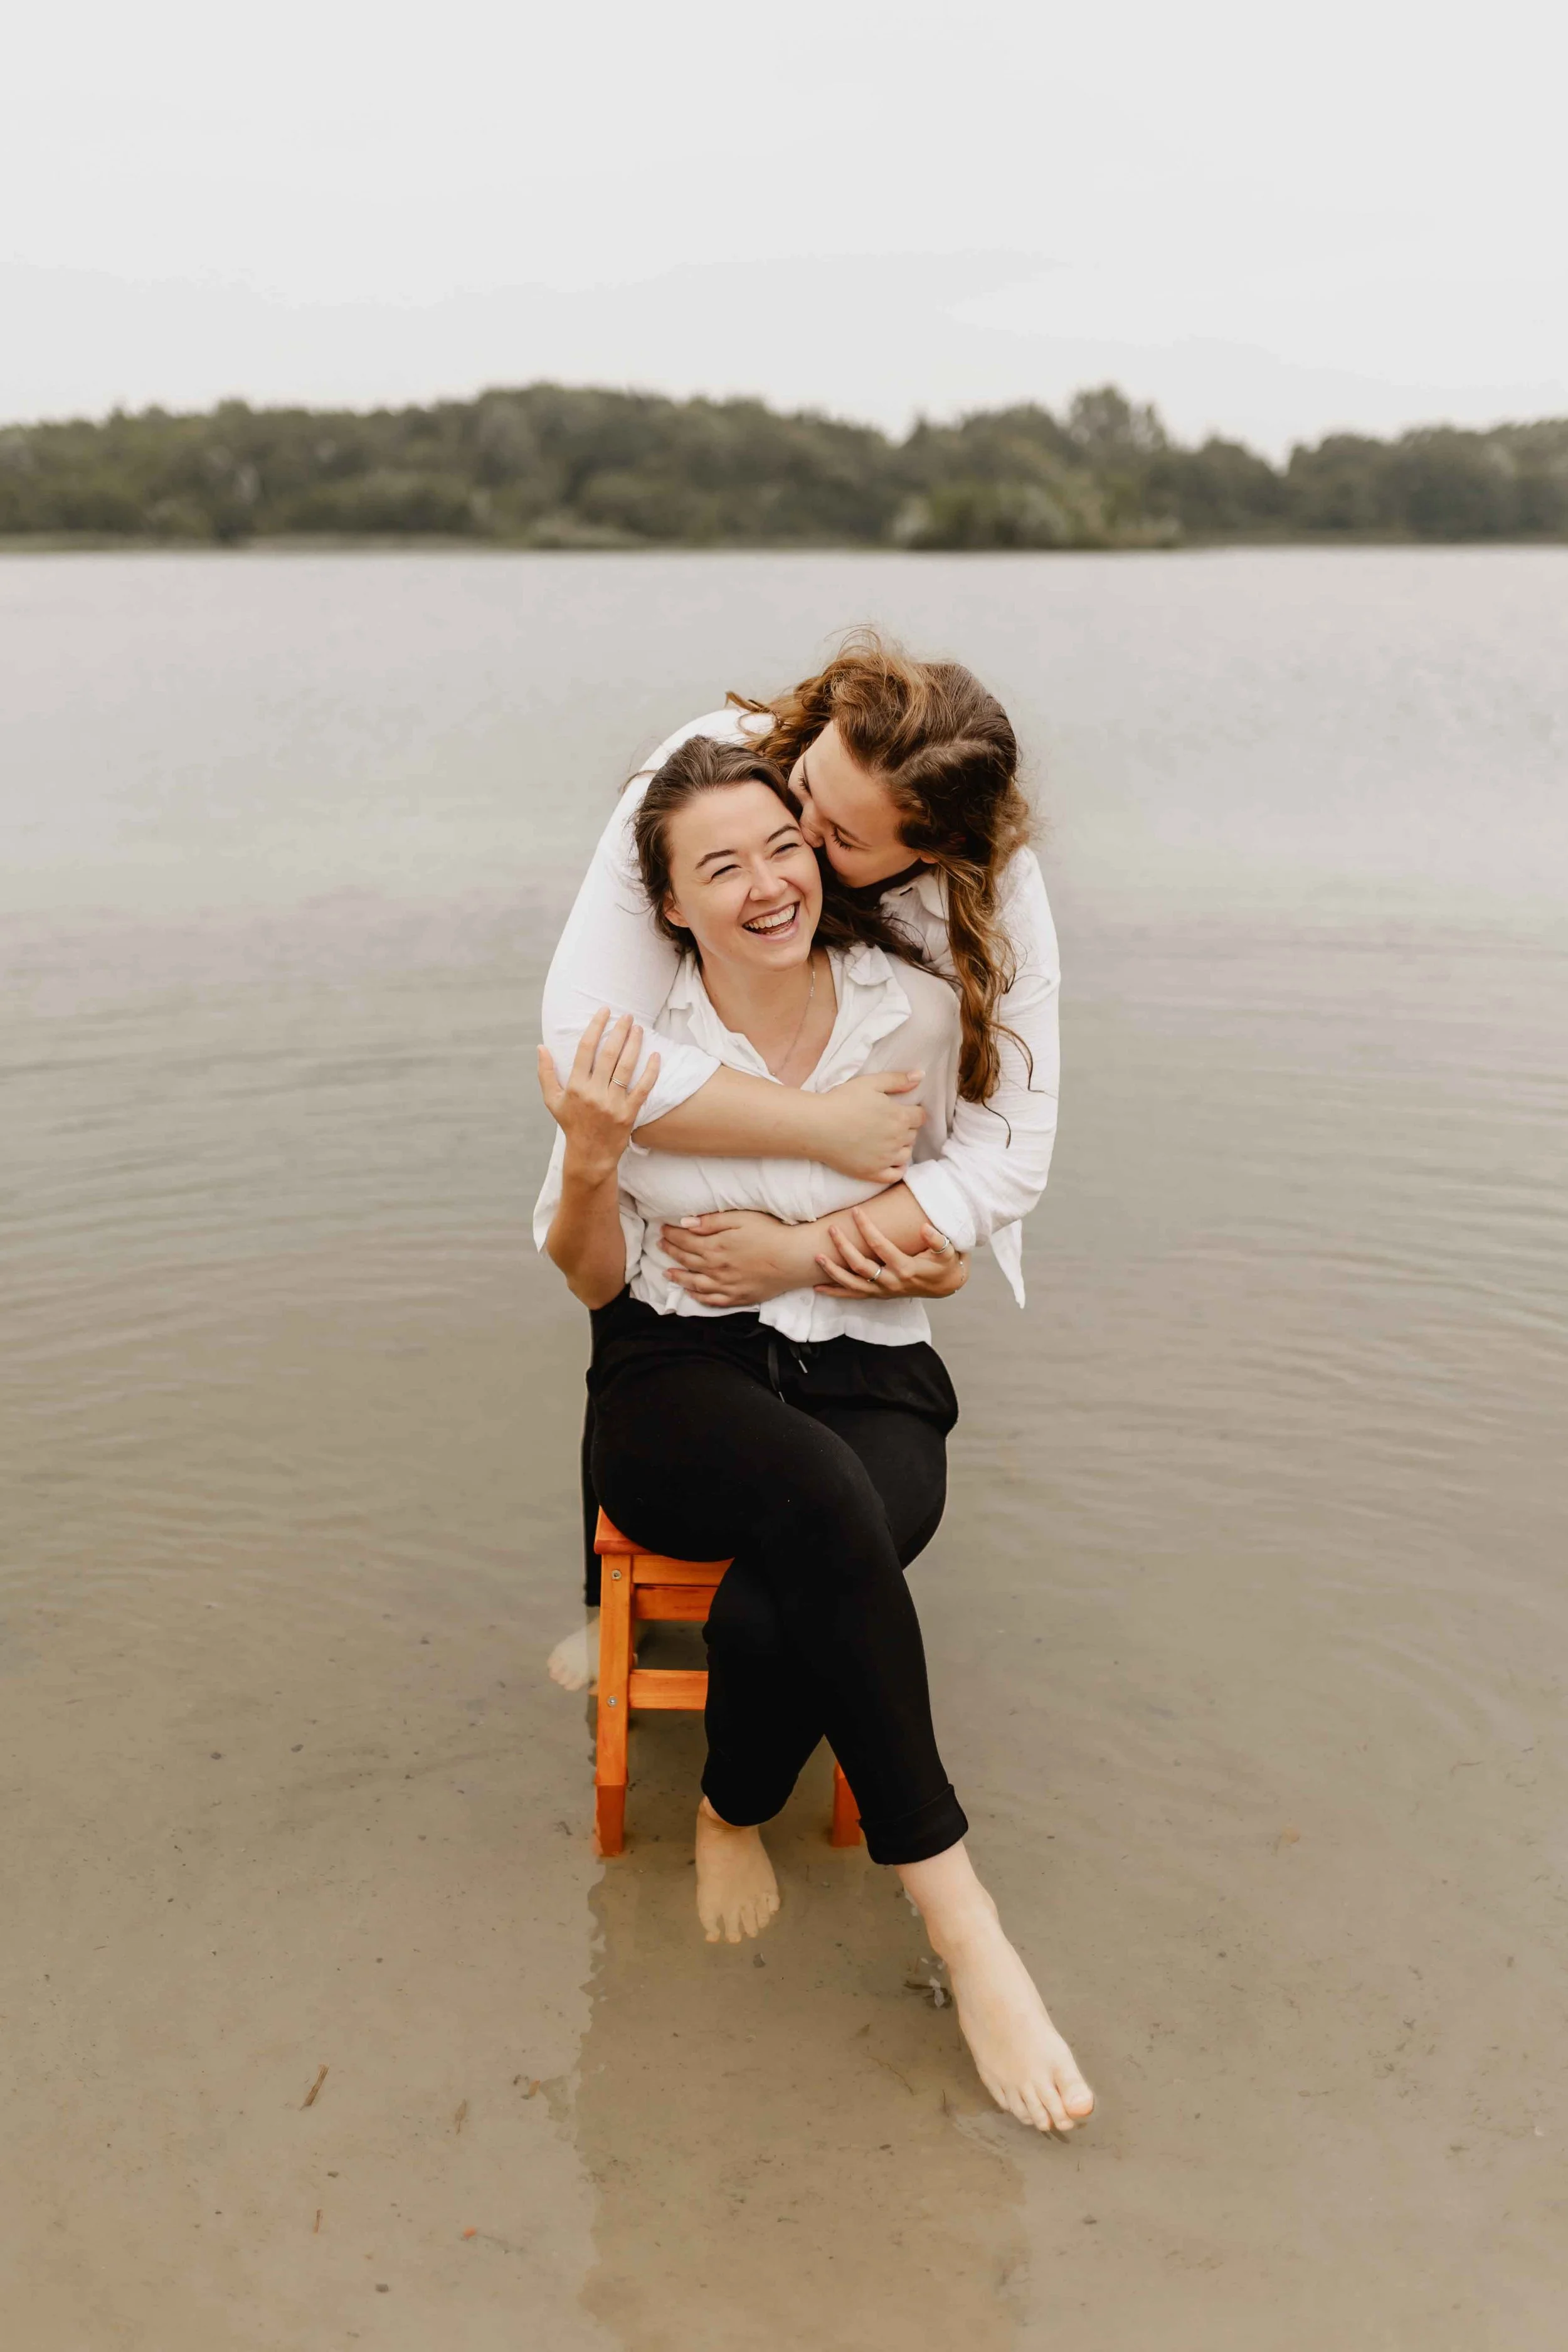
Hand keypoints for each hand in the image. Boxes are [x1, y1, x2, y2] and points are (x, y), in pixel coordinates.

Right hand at [537, 1009, 659, 1180]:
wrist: (590, 1155)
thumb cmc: (571, 1124)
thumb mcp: (553, 1101)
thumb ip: (546, 1073)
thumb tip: (541, 1047)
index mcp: (575, 1086)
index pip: (585, 1049)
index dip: (595, 1027)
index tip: (604, 1012)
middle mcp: (593, 1093)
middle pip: (608, 1054)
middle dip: (619, 1031)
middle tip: (628, 1016)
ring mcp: (612, 1104)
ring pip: (625, 1068)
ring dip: (634, 1045)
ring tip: (639, 1029)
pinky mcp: (628, 1114)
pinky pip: (643, 1089)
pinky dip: (650, 1071)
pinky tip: (655, 1055)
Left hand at [658, 1208, 816, 1307]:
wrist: (794, 1258)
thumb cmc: (771, 1233)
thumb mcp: (741, 1218)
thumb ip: (712, 1222)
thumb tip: (686, 1223)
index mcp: (715, 1246)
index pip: (685, 1240)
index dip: (672, 1234)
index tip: (663, 1229)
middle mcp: (716, 1268)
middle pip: (686, 1260)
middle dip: (671, 1251)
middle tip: (661, 1245)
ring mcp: (726, 1285)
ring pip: (694, 1283)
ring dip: (678, 1277)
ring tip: (667, 1273)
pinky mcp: (738, 1297)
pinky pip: (712, 1300)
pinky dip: (697, 1296)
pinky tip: (691, 1292)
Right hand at [813, 1071, 926, 1183]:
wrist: (817, 1126)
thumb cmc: (842, 1101)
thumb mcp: (870, 1083)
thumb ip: (898, 1080)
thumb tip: (920, 1075)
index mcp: (900, 1117)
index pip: (920, 1116)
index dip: (913, 1112)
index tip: (902, 1110)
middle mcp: (897, 1140)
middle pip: (913, 1135)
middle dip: (906, 1128)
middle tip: (889, 1123)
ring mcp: (886, 1159)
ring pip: (906, 1154)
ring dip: (902, 1147)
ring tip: (888, 1140)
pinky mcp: (873, 1173)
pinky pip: (896, 1175)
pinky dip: (897, 1168)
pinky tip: (891, 1161)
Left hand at [813, 1208, 969, 1300]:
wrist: (945, 1286)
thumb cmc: (944, 1264)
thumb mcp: (948, 1252)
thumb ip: (938, 1241)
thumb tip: (925, 1228)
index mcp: (906, 1268)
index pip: (880, 1246)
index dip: (866, 1228)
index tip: (855, 1211)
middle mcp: (891, 1282)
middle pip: (860, 1266)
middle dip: (843, 1247)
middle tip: (832, 1229)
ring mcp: (883, 1291)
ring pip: (852, 1284)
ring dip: (833, 1271)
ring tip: (818, 1257)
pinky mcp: (878, 1295)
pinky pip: (853, 1296)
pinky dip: (835, 1293)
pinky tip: (818, 1287)